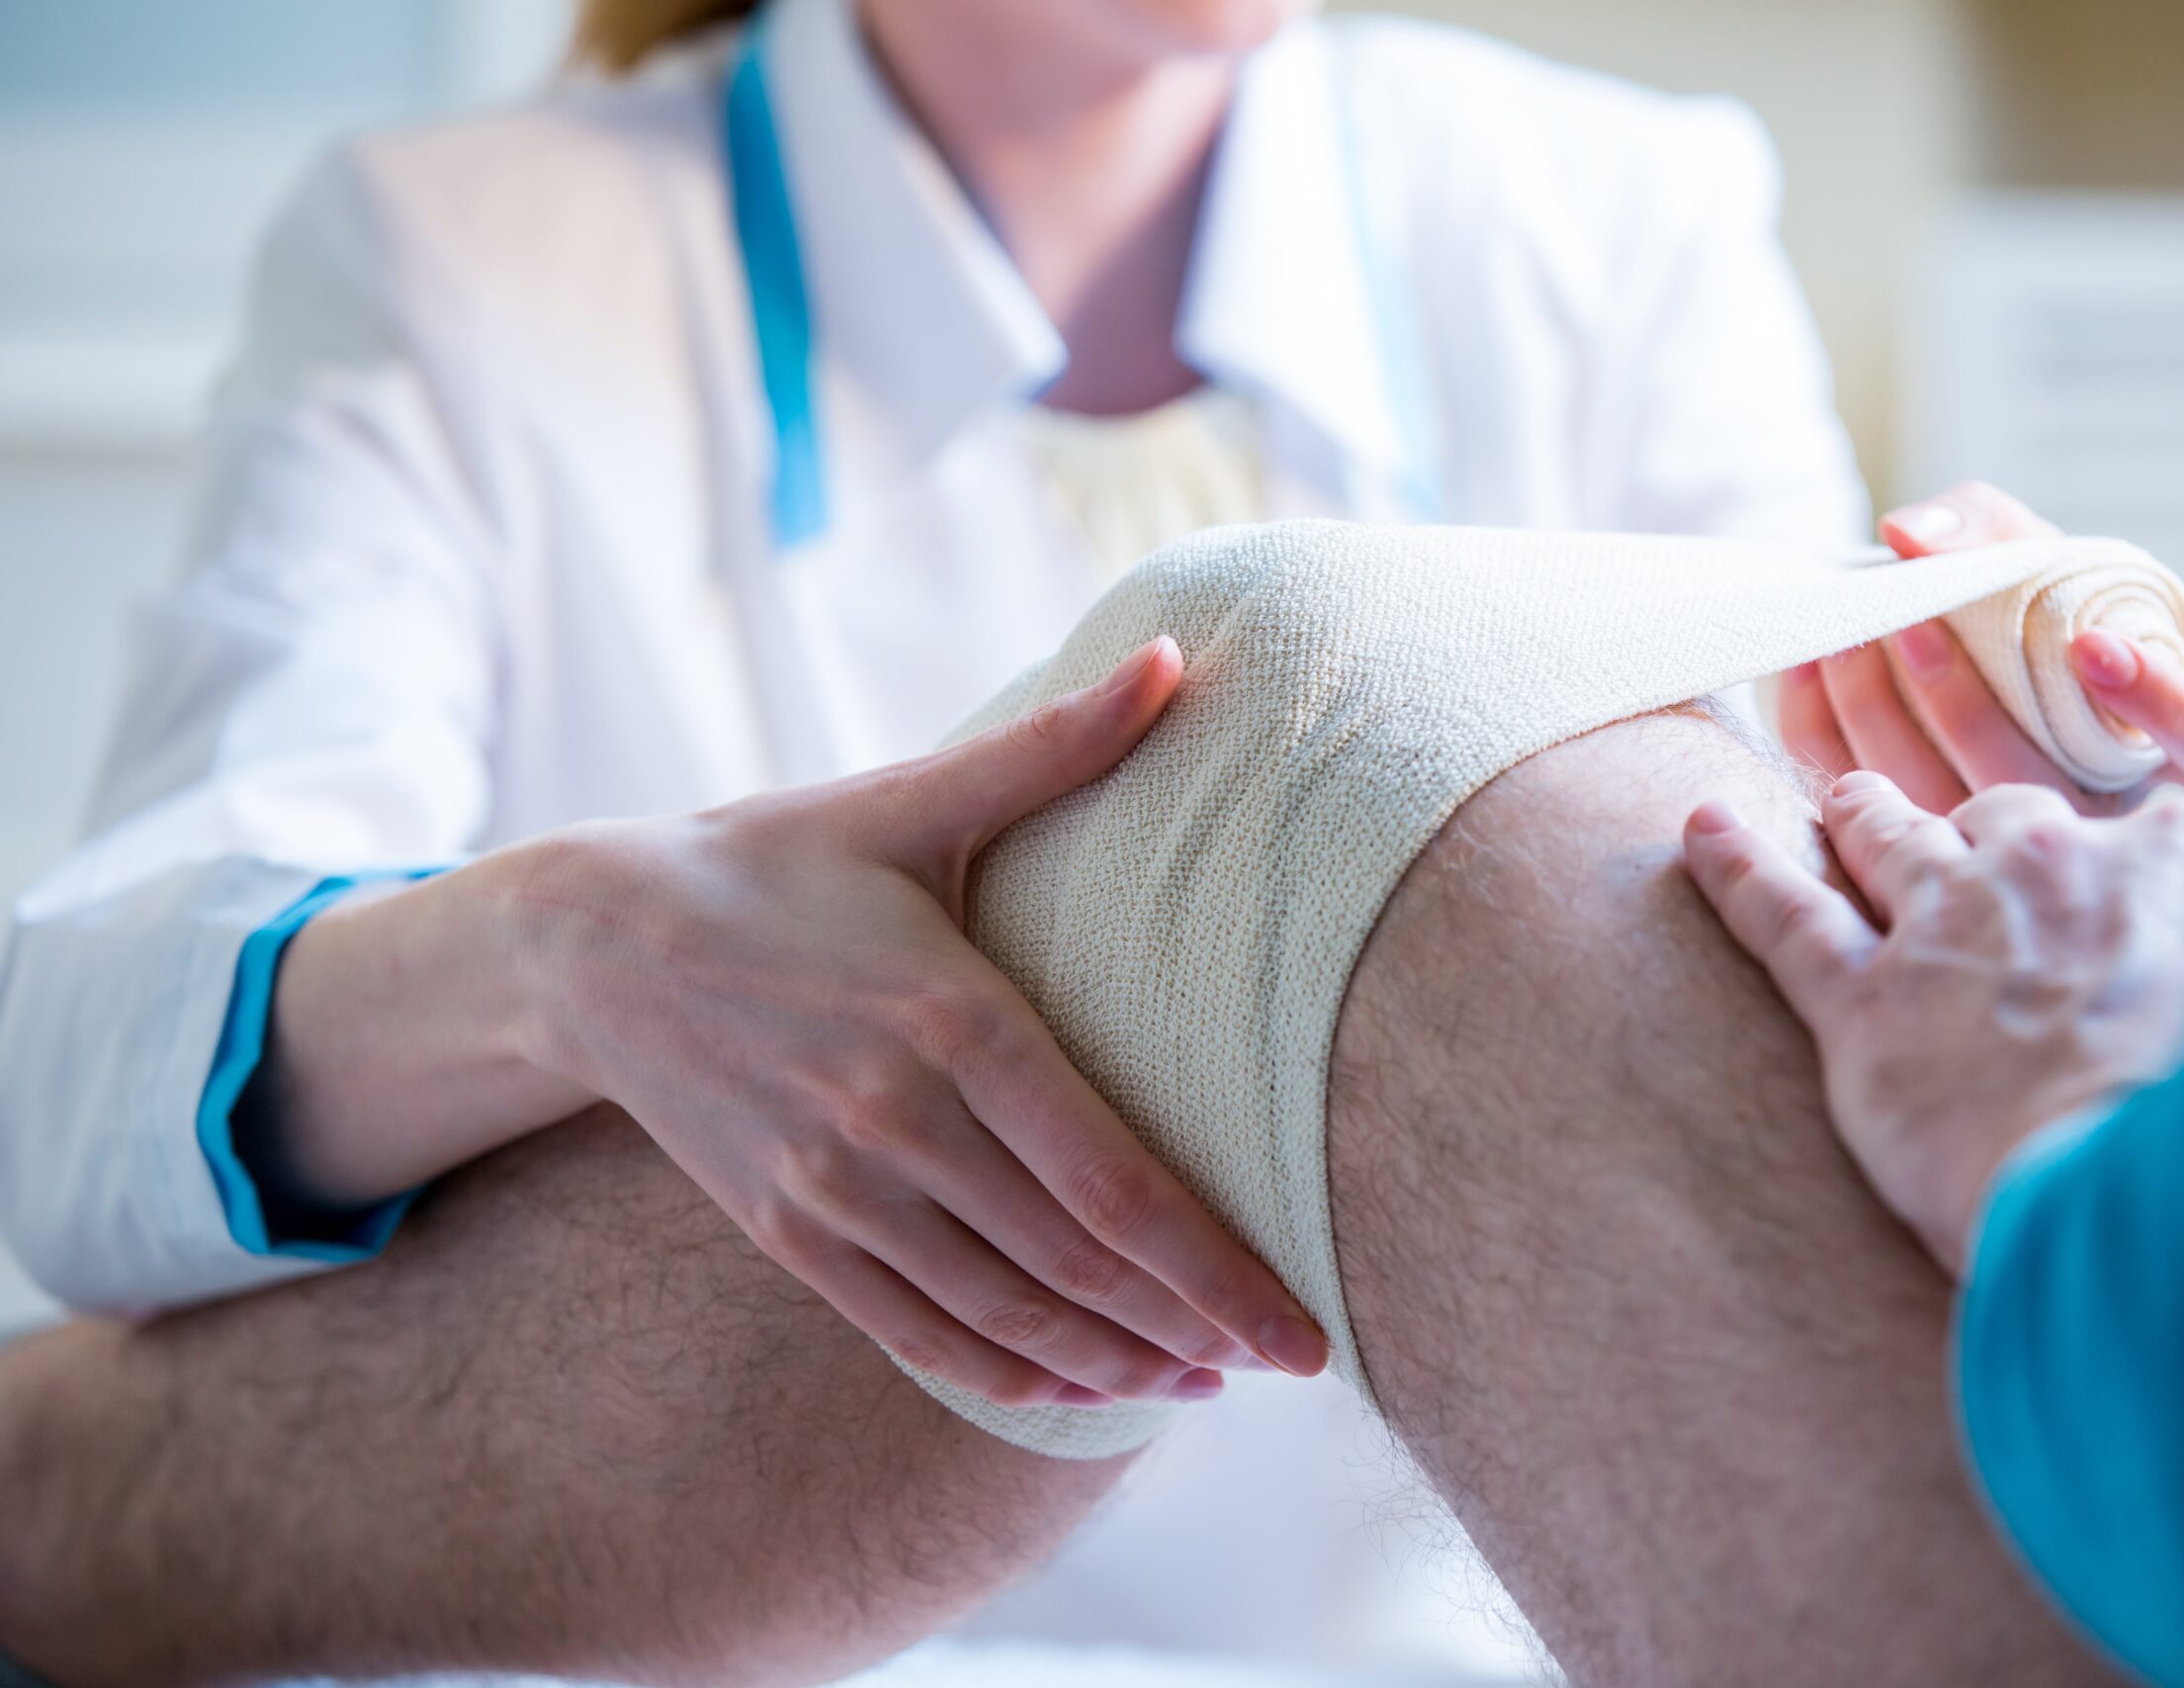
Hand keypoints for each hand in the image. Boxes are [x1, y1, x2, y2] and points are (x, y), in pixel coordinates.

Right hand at [520, 639, 1328, 1406]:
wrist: (589, 942)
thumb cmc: (774, 862)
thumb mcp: (907, 800)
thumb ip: (1053, 746)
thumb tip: (1178, 659)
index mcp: (950, 1018)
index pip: (1112, 1180)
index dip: (1216, 1267)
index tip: (1302, 1327)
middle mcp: (896, 1121)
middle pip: (1074, 1263)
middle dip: (1193, 1326)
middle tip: (1289, 1361)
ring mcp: (834, 1191)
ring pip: (1003, 1312)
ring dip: (1113, 1361)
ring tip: (1204, 1381)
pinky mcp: (790, 1233)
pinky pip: (915, 1332)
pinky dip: (1005, 1376)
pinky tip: (1080, 1391)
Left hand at [1679, 772, 2183, 1274]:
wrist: (2166, 1192)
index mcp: (2180, 861)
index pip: (2121, 833)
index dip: (2093, 862)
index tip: (2085, 879)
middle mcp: (2055, 865)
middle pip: (1994, 818)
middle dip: (1967, 827)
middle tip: (1942, 832)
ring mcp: (1951, 923)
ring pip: (1884, 839)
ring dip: (1857, 816)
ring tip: (1836, 802)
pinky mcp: (1866, 1002)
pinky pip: (1783, 913)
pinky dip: (1735, 868)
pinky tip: (1699, 833)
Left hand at [1777, 482, 2183, 815]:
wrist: (1952, 658)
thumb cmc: (2024, 612)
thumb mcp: (2032, 556)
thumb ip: (1991, 529)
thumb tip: (1911, 536)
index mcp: (2164, 749)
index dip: (2170, 707)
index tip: (2094, 644)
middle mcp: (2095, 816)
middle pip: (2037, 787)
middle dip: (1960, 702)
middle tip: (1907, 621)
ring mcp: (2004, 850)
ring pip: (1939, 807)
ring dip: (1878, 714)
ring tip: (1846, 636)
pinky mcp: (1913, 855)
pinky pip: (1857, 807)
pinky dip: (1820, 732)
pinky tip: (1808, 668)